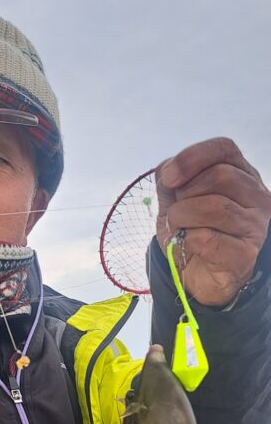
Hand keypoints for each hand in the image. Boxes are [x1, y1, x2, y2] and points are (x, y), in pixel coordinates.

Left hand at [156, 138, 270, 306]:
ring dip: (182, 217)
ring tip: (179, 228)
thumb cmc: (191, 231)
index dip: (192, 157)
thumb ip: (170, 181)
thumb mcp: (174, 201)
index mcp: (241, 175)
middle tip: (176, 211)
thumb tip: (168, 171)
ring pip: (215, 207)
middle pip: (220, 176)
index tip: (169, 177)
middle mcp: (256, 196)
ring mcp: (254, 226)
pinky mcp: (244, 254)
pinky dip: (188, 241)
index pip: (225, 148)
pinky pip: (207, 239)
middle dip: (185, 193)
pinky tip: (189, 245)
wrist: (197, 275)